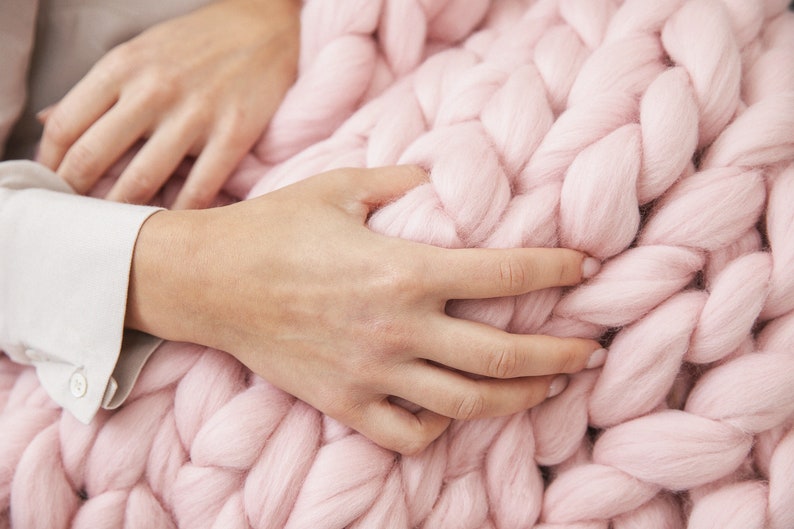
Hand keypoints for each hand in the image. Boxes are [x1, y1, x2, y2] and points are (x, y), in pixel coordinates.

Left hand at [37, 0, 299, 208]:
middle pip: (95, 156)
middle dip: (78, 194)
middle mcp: (154, 88)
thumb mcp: (139, 52)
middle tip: (80, 215)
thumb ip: (98, 89)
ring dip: (123, 211)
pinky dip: (181, 213)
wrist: (266, 25)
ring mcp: (196, 112)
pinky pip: (199, 187)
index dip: (51, 164)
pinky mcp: (234, 132)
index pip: (67, 125)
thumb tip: (49, 122)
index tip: (54, 185)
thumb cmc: (198, 42)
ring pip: (143, 179)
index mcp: (123, 66)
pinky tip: (172, 223)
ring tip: (117, 228)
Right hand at [126, 166, 603, 453]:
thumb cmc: (275, 227)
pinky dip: (441, 429)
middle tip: (592, 351)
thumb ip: (403, 182)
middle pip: (500, 356)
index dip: (555, 271)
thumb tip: (443, 181)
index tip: (586, 268)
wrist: (210, 280)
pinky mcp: (342, 402)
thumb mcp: (343, 186)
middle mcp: (396, 328)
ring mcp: (370, 373)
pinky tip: (456, 411)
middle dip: (558, 355)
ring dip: (518, 398)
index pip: (504, 275)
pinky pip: (407, 432)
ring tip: (549, 388)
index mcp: (403, 269)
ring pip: (465, 404)